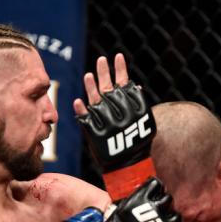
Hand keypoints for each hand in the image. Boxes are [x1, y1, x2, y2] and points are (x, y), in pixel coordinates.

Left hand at [74, 54, 156, 200]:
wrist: (127, 165)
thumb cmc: (136, 144)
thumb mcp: (143, 123)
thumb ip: (137, 104)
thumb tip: (136, 86)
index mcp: (129, 108)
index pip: (123, 85)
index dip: (120, 70)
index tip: (118, 56)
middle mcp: (116, 113)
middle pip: (108, 89)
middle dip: (105, 73)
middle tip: (102, 59)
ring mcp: (104, 122)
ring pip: (97, 101)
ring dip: (92, 87)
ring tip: (89, 74)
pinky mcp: (94, 133)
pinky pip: (86, 119)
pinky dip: (81, 111)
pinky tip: (78, 102)